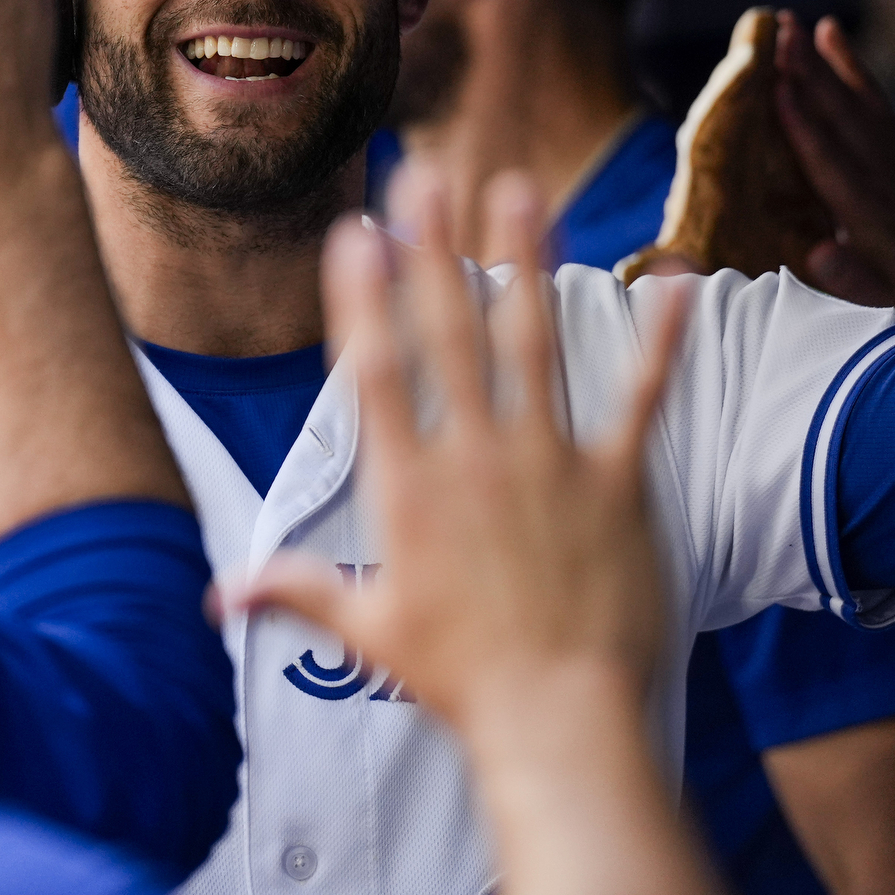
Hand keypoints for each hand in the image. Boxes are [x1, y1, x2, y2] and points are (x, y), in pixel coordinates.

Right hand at [233, 170, 683, 731]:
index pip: (376, 373)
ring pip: (535, 343)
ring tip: (520, 189)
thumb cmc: (463, 683)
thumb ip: (298, 592)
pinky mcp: (617, 483)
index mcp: (410, 490)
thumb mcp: (369, 633)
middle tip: (424, 171)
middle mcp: (476, 460)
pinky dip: (658, 340)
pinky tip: (674, 280)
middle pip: (450, 333)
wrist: (560, 723)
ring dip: (527, 261)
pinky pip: (640, 397)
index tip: (355, 233)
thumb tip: (220, 593)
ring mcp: (550, 464)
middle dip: (433, 246)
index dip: (363, 297)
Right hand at [772, 12, 894, 312]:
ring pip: (854, 100)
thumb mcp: (886, 301)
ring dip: (822, 61)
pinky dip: (851, 64)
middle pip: (841, 119)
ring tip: (788, 23)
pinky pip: (872, 96)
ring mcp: (893, 154)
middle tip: (775, 35)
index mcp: (870, 216)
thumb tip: (819, 253)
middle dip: (808, 76)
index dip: (805, 129)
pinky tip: (828, 29)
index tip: (778, 91)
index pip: (832, 165)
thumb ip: (853, 279)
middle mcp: (882, 175)